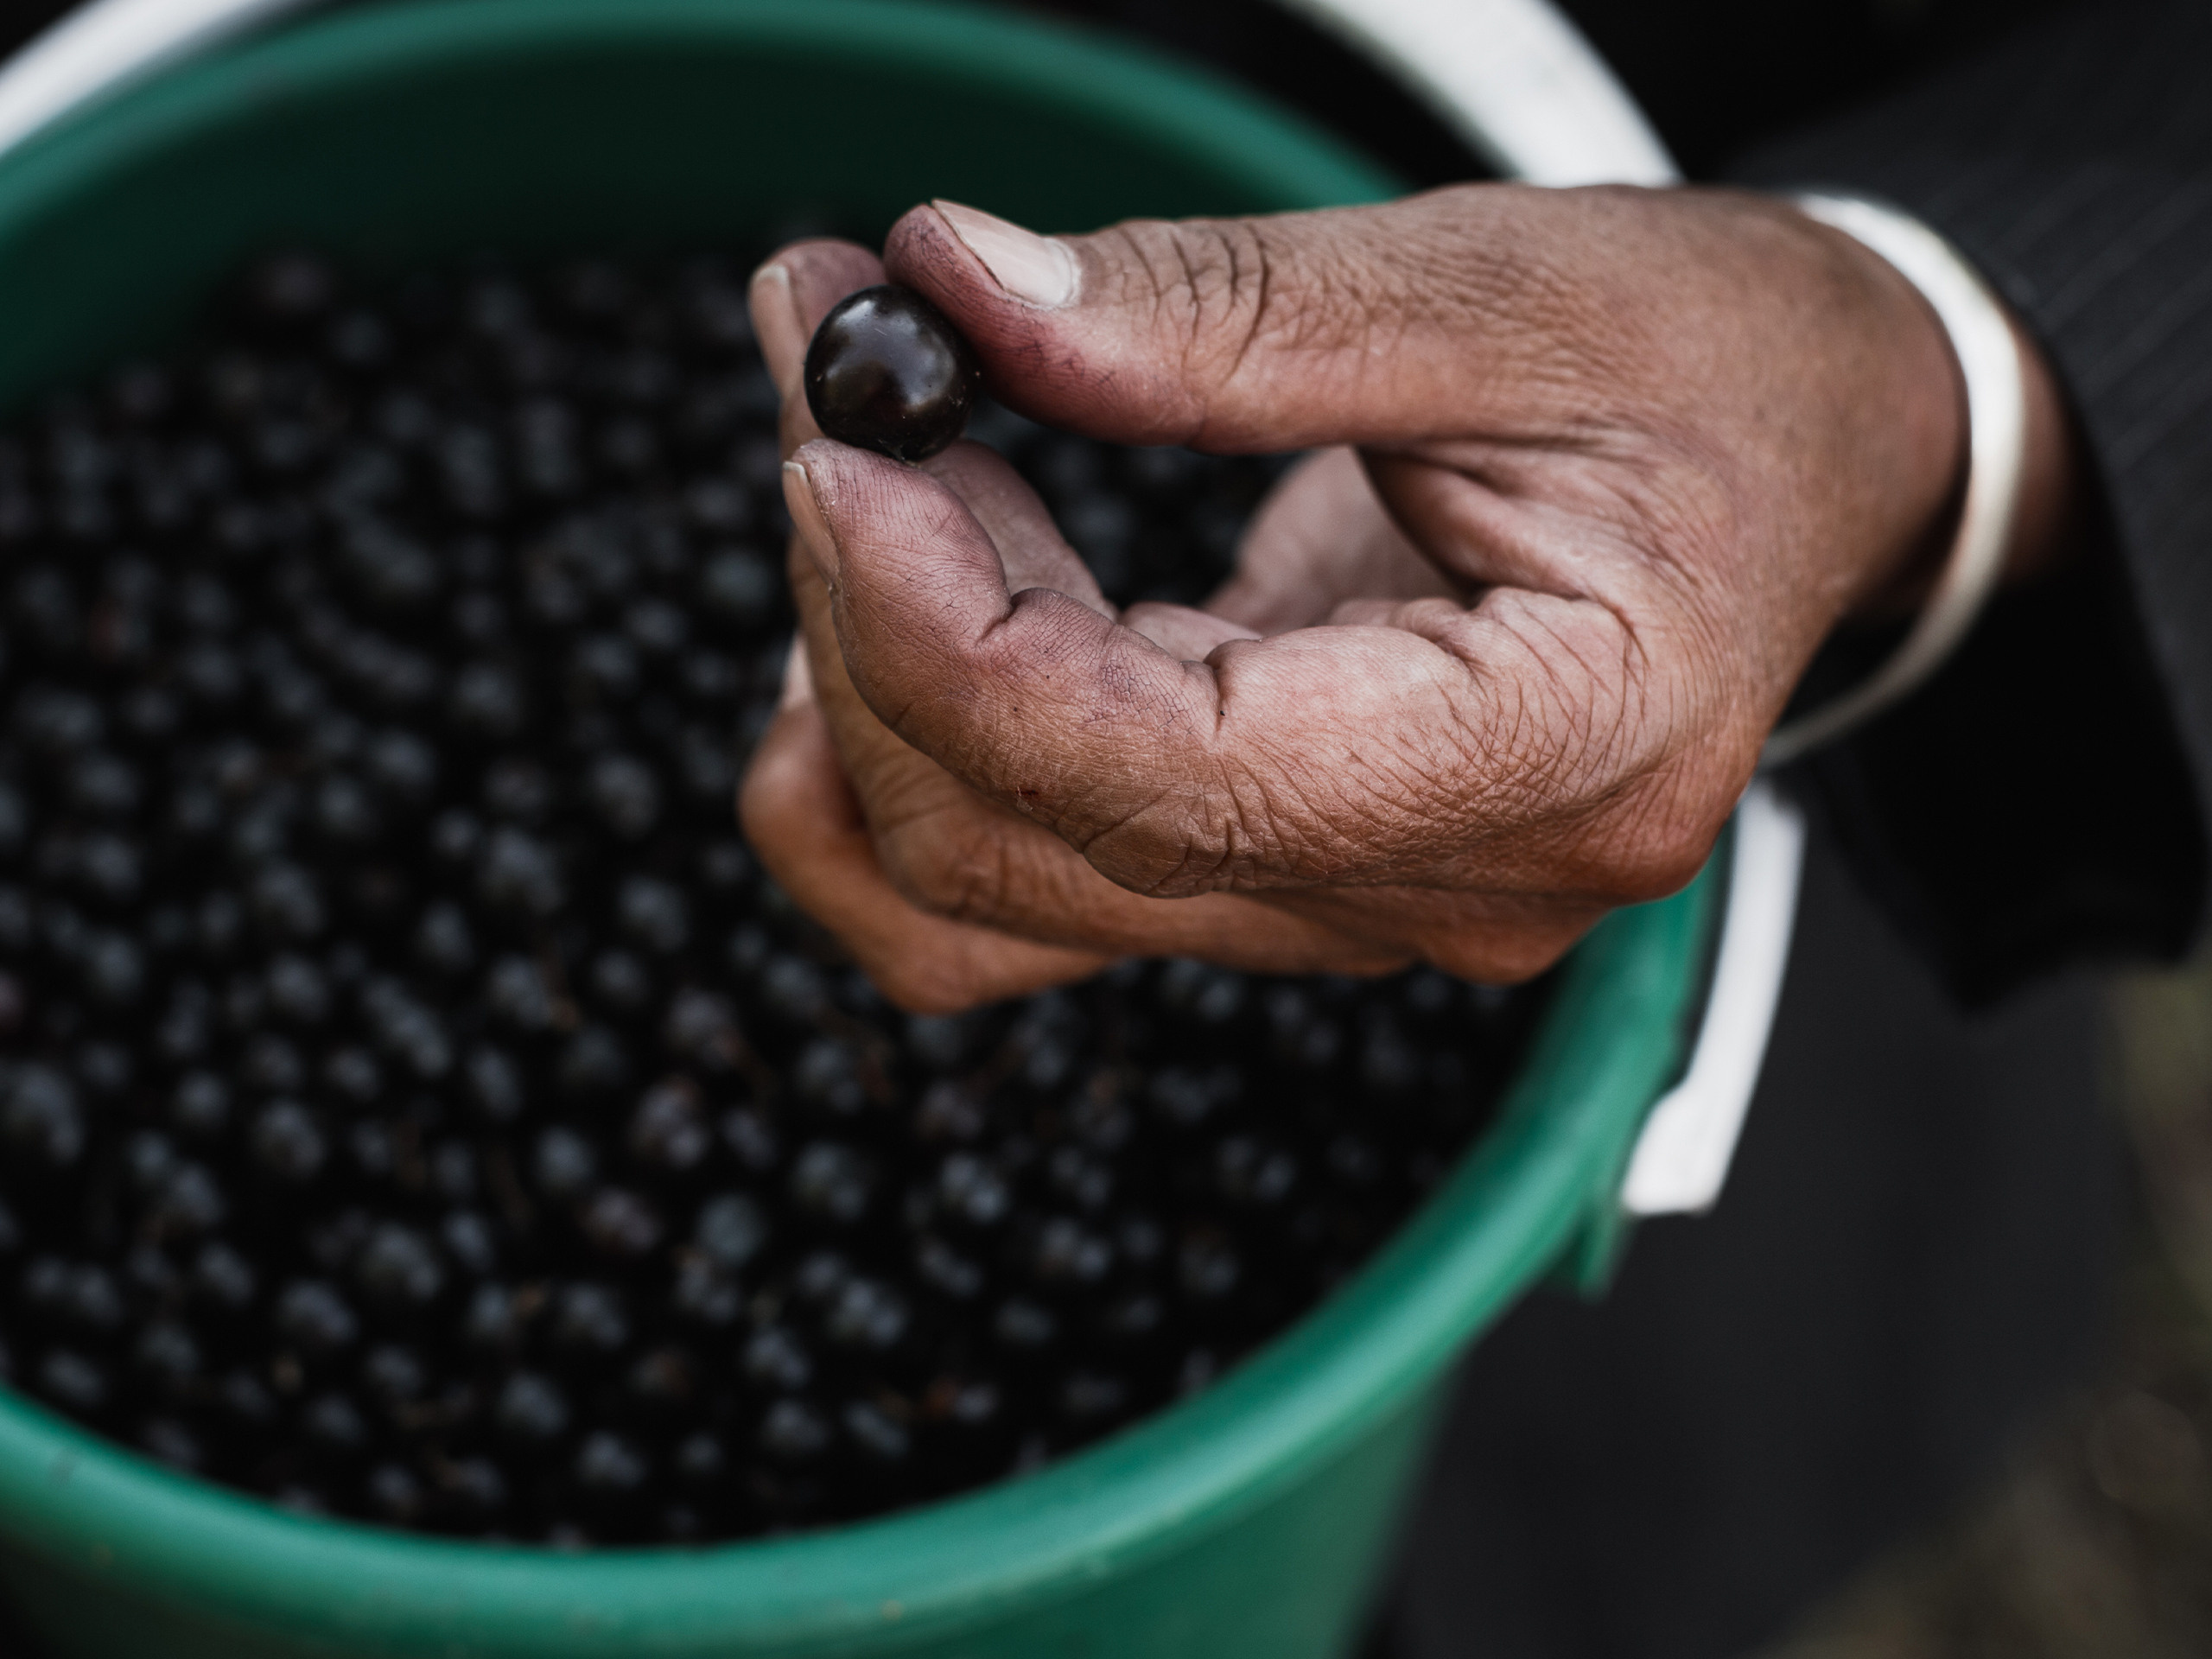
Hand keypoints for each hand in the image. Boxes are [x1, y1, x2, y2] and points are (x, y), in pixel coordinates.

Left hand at [741, 185, 2074, 1010]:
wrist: (1811, 459)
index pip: (1172, 776)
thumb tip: (959, 290)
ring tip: (865, 472)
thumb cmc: (1718, 372)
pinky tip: (891, 620)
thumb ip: (1224, 315)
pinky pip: (1036, 893)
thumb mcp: (1503, 288)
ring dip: (872, 686)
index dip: (949, 627)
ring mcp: (1363, 904)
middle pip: (1045, 843)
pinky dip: (918, 765)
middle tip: (827, 370)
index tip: (834, 443)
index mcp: (1557, 752)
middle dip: (874, 612)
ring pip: (1003, 887)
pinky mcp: (1291, 870)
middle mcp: (1453, 885)